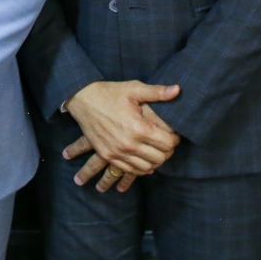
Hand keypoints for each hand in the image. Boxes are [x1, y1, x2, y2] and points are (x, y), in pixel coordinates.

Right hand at [62, 81, 179, 189]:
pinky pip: (130, 170)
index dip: (175, 139)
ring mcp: (117, 152)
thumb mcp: (134, 89)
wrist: (82, 99)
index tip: (174, 134)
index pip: (168, 144)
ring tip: (155, 150)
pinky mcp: (107, 155)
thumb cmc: (110, 93)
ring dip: (155, 161)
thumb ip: (157, 92)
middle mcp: (128, 144)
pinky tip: (143, 159)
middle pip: (160, 158)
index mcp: (138, 128)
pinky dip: (140, 168)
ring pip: (147, 168)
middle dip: (167, 151)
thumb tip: (178, 90)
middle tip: (166, 142)